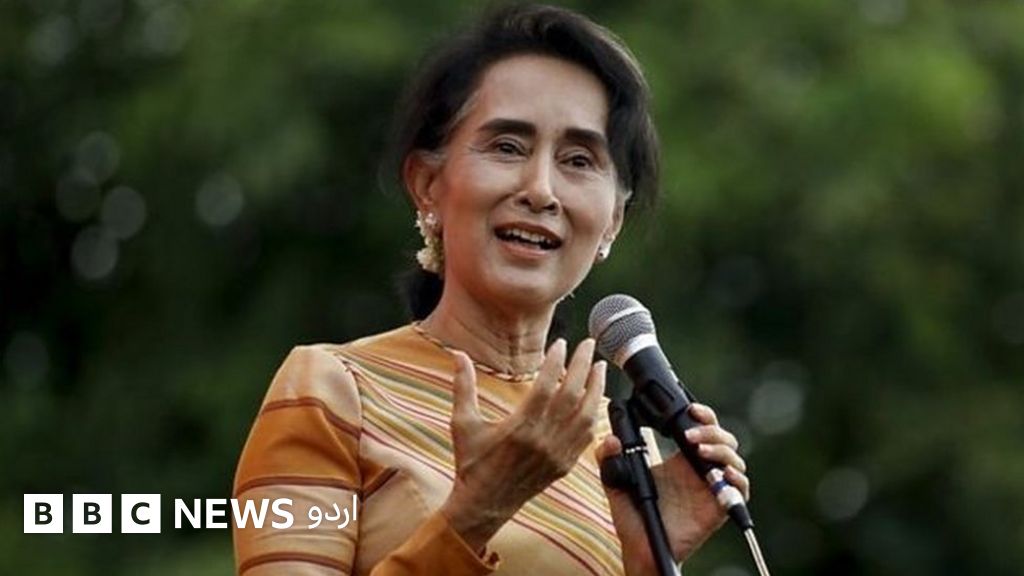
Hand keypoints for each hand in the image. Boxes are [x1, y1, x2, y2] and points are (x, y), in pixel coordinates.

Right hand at [440, 338, 606, 551]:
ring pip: (585, 415)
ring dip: (596, 389)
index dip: (556, 362)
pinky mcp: (564, 465)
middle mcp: (542, 440)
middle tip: (588, 344)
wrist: (484, 504)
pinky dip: (593, 415)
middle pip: (571, 395)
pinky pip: (586, 436)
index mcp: (519, 427)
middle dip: (582, 366)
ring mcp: (557, 454)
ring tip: (599, 367)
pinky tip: (596, 399)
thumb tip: (458, 355)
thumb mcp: (463, 423)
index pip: (545, 386)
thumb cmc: (472, 463)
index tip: (562, 343)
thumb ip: (463, 386)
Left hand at [595, 403, 749, 574]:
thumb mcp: (616, 482)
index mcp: (680, 460)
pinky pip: (740, 490)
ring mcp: (711, 488)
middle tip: (690, 436)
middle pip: (722, 439)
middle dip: (711, 430)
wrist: (640, 548)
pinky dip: (737, 479)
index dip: (702, 415)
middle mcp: (699, 470)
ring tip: (700, 451)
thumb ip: (609, 460)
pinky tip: (723, 474)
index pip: (701, 428)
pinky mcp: (719, 508)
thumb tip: (610, 440)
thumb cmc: (632, 516)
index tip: (690, 409)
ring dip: (721, 450)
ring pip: (734, 460)